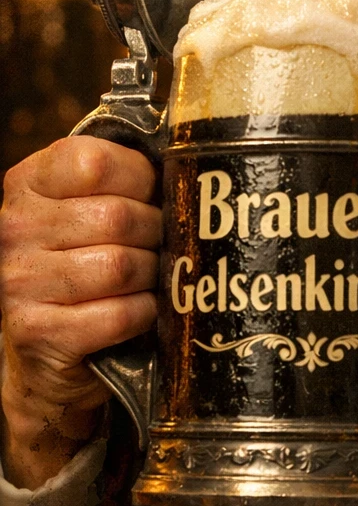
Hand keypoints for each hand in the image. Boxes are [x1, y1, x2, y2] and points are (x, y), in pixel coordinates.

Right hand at [0, 136, 160, 487]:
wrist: (45, 344)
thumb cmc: (80, 259)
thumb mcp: (85, 204)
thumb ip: (121, 176)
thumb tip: (191, 161)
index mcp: (27, 183)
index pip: (94, 162)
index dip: (141, 177)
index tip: (153, 193)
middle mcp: (13, 229)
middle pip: (118, 217)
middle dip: (156, 232)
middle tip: (160, 243)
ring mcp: (19, 282)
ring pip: (121, 266)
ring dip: (151, 275)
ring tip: (150, 276)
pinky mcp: (39, 333)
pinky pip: (119, 315)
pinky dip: (143, 314)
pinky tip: (139, 310)